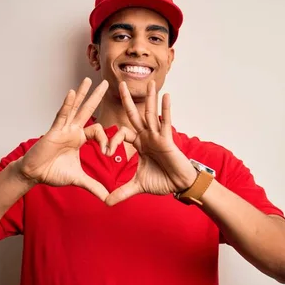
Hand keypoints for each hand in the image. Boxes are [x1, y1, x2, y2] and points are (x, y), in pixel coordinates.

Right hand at [13, 78, 109, 200]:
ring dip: (83, 94)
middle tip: (107, 83)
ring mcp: (63, 128)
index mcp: (79, 138)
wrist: (34, 174)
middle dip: (97, 97)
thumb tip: (107, 198)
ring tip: (89, 79)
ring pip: (75, 108)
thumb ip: (93, 186)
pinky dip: (67, 104)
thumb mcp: (78, 179)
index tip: (109, 152)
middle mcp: (72, 130)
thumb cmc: (52, 172)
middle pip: (88, 110)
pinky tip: (72, 92)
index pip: (98, 131)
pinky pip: (62, 115)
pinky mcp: (54, 130)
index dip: (106, 140)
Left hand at [105, 81, 196, 205]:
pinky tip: (166, 95)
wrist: (179, 185)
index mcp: (139, 144)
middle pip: (134, 115)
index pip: (122, 133)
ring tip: (149, 82)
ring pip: (151, 114)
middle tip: (119, 83)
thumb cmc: (162, 181)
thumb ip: (121, 192)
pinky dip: (166, 109)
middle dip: (127, 100)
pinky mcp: (167, 139)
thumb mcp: (137, 186)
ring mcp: (157, 136)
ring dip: (150, 98)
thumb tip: (105, 202)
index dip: (112, 140)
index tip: (107, 152)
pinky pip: (166, 122)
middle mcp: (147, 136)